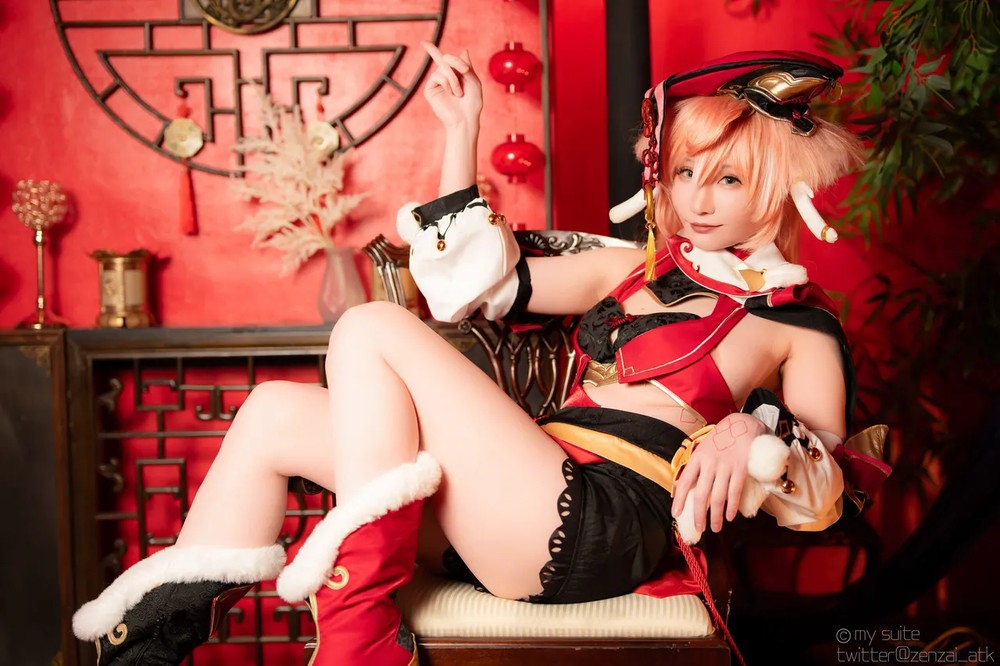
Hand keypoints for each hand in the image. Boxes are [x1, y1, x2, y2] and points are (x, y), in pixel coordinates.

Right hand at [421, 42, 482, 129]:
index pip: (442, 60)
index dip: (432, 50)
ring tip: (459, 93)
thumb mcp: (473, 80)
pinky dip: (447, 82)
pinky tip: (451, 93)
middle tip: (465, 71)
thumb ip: (467, 65)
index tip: (423, 42)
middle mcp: (443, 78)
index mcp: (453, 75)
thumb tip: (464, 50)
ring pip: (442, 68)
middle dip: (456, 62)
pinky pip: (437, 76)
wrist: (466, 118)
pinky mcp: (430, 90)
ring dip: (454, 78)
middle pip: (445, 58)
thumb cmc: (472, 102)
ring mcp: (435, 84)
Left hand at [671, 413, 767, 532]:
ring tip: (715, 528)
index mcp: (697, 458)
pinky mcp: (741, 468)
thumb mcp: (702, 449)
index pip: (685, 482)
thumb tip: (678, 486)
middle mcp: (710, 463)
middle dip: (699, 515)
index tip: (676, 514)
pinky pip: (735, 491)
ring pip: (718, 497)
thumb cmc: (719, 439)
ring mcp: (726, 466)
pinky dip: (732, 506)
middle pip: (701, 494)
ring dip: (716, 516)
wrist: (741, 424)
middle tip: (699, 528)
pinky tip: (730, 517)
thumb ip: (693, 467)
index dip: (679, 499)